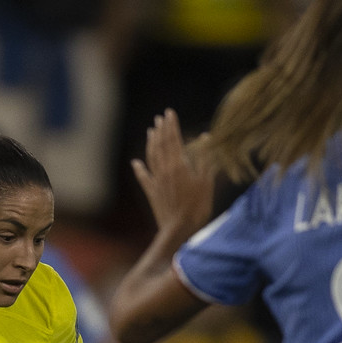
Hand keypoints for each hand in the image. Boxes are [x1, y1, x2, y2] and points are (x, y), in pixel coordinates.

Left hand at [130, 109, 214, 240]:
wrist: (179, 230)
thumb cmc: (197, 207)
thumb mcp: (206, 182)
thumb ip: (204, 159)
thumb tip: (204, 137)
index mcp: (178, 165)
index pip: (174, 139)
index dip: (172, 125)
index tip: (170, 113)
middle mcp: (164, 170)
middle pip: (161, 145)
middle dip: (161, 130)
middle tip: (160, 117)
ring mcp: (156, 181)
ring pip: (151, 157)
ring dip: (150, 143)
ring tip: (150, 131)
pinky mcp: (152, 193)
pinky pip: (143, 177)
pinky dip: (139, 169)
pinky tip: (135, 163)